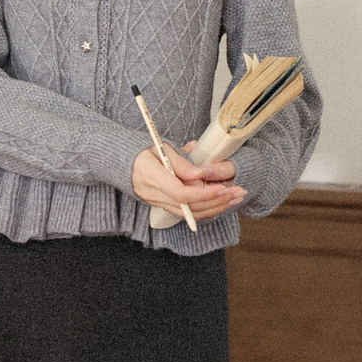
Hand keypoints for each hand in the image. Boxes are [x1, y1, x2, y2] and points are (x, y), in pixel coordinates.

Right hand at [131, 141, 246, 221]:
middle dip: (217, 201)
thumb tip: (203, 173)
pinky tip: (221, 202)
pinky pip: (187, 213)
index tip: (222, 188)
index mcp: (152, 176)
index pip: (181, 193)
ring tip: (235, 198)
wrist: (122, 163)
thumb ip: (182, 162)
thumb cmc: (142, 151)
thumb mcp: (161, 148)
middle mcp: (154, 194)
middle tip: (238, 192)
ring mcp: (158, 203)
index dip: (204, 194)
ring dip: (216, 207)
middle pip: (190, 208)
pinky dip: (206, 209)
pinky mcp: (163, 206)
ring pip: (191, 214)